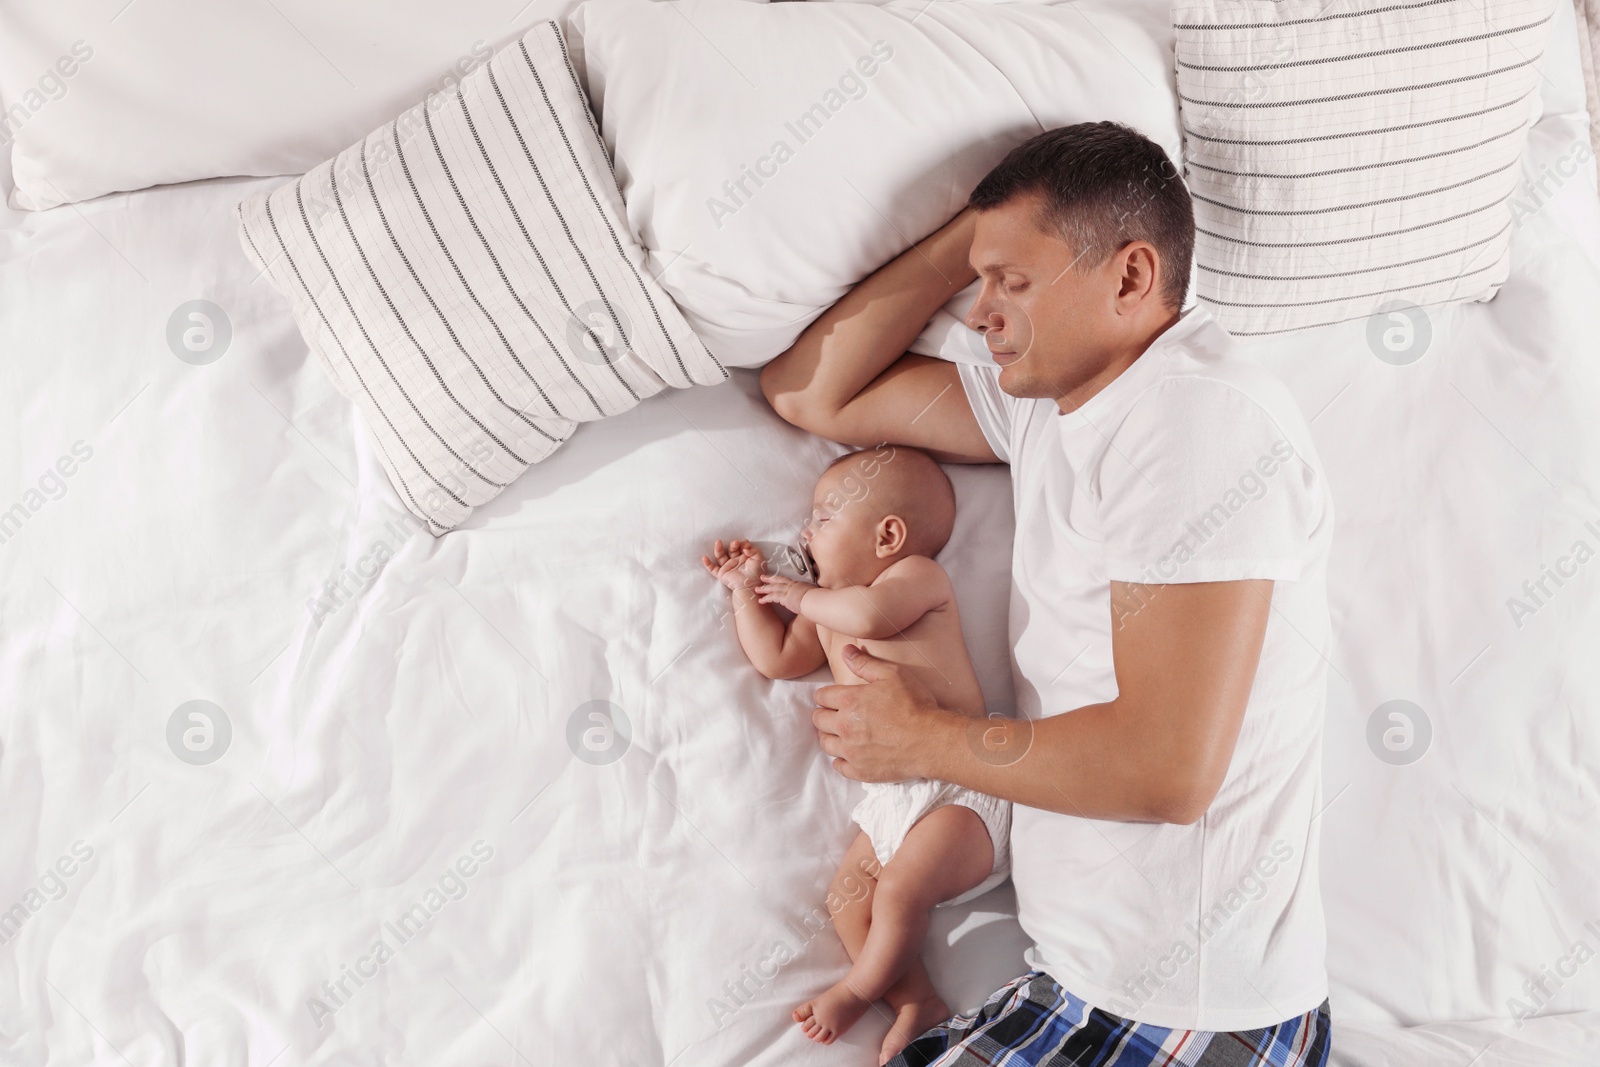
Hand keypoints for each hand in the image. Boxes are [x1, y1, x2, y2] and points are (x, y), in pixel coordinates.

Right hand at [701, 539, 765, 591]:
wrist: (750, 587)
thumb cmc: (756, 574)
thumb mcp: (759, 559)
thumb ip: (754, 550)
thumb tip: (745, 546)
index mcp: (745, 557)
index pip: (741, 546)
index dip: (743, 543)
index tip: (746, 545)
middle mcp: (735, 561)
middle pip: (731, 549)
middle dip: (733, 545)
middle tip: (735, 543)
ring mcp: (728, 567)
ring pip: (720, 556)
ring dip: (718, 549)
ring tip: (718, 542)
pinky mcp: (722, 574)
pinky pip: (712, 569)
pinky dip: (707, 564)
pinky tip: (704, 557)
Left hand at [755, 572, 815, 613]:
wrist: (816, 600)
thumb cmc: (819, 598)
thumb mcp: (816, 593)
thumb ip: (813, 594)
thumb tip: (817, 597)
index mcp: (800, 584)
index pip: (788, 581)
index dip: (780, 579)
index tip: (775, 579)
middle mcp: (793, 586)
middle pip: (778, 580)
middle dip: (769, 579)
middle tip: (762, 578)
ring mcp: (788, 591)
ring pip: (773, 588)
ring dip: (764, 589)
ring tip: (757, 590)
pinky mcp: (784, 598)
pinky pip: (772, 597)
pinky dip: (766, 598)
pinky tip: (761, 601)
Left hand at [812, 645, 951, 782]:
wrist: (931, 740)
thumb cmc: (914, 705)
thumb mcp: (892, 675)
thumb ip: (865, 663)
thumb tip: (846, 651)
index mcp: (849, 701)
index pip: (821, 697)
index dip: (826, 695)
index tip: (833, 698)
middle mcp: (844, 726)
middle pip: (818, 720)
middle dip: (824, 715)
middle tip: (835, 714)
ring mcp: (850, 751)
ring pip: (825, 743)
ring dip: (830, 736)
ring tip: (841, 734)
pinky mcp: (859, 770)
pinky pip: (838, 766)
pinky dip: (841, 759)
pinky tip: (849, 754)